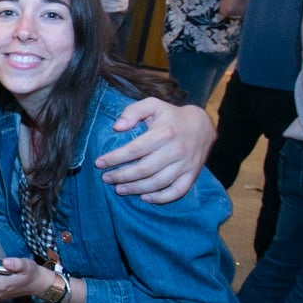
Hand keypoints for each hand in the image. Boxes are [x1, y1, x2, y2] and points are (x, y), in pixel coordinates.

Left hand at [97, 97, 213, 202]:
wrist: (202, 125)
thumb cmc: (171, 116)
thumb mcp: (153, 105)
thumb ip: (133, 111)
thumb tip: (117, 126)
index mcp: (164, 133)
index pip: (134, 149)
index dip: (115, 158)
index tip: (99, 163)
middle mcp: (175, 150)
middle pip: (144, 169)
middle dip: (122, 176)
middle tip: (106, 179)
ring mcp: (185, 164)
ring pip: (158, 182)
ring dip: (136, 188)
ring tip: (119, 189)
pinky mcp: (192, 174)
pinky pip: (177, 191)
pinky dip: (160, 198)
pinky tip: (145, 197)